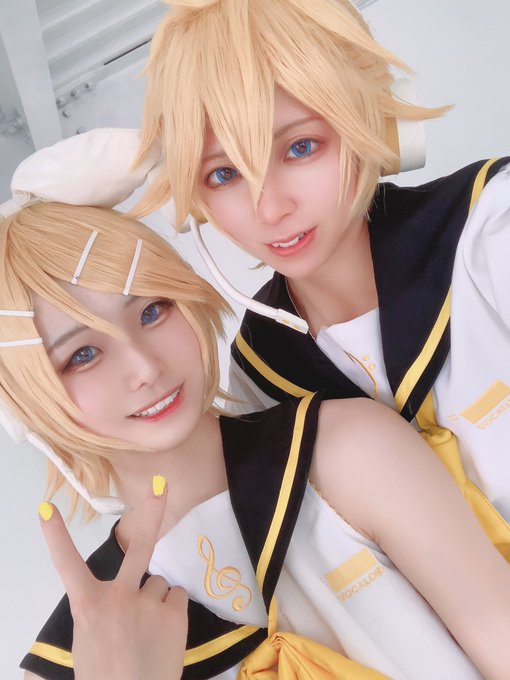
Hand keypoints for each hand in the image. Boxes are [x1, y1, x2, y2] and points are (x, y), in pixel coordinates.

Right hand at [39, 479, 187, 679]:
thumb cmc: (104, 676)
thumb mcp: (88, 641)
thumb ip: (100, 612)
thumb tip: (115, 600)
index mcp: (89, 606)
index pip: (67, 564)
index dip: (55, 535)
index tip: (46, 508)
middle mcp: (119, 596)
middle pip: (138, 546)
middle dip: (152, 511)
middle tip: (161, 484)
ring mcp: (150, 602)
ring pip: (158, 584)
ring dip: (155, 600)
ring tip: (149, 631)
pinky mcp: (175, 612)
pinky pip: (176, 597)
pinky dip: (171, 610)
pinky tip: (164, 633)